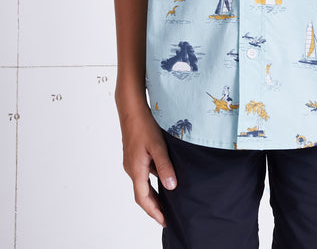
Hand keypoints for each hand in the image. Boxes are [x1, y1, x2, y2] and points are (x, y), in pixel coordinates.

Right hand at [118, 102, 176, 226]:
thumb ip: (164, 167)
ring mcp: (131, 162)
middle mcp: (131, 168)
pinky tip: (163, 177)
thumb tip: (171, 187)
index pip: (143, 198)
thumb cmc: (144, 125)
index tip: (164, 221)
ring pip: (143, 183)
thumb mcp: (158, 146)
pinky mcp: (134, 155)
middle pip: (142, 193)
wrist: (131, 109)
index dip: (154, 212)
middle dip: (154, 206)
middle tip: (167, 216)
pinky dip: (152, 180)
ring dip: (154, 194)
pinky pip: (143, 173)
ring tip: (168, 200)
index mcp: (136, 170)